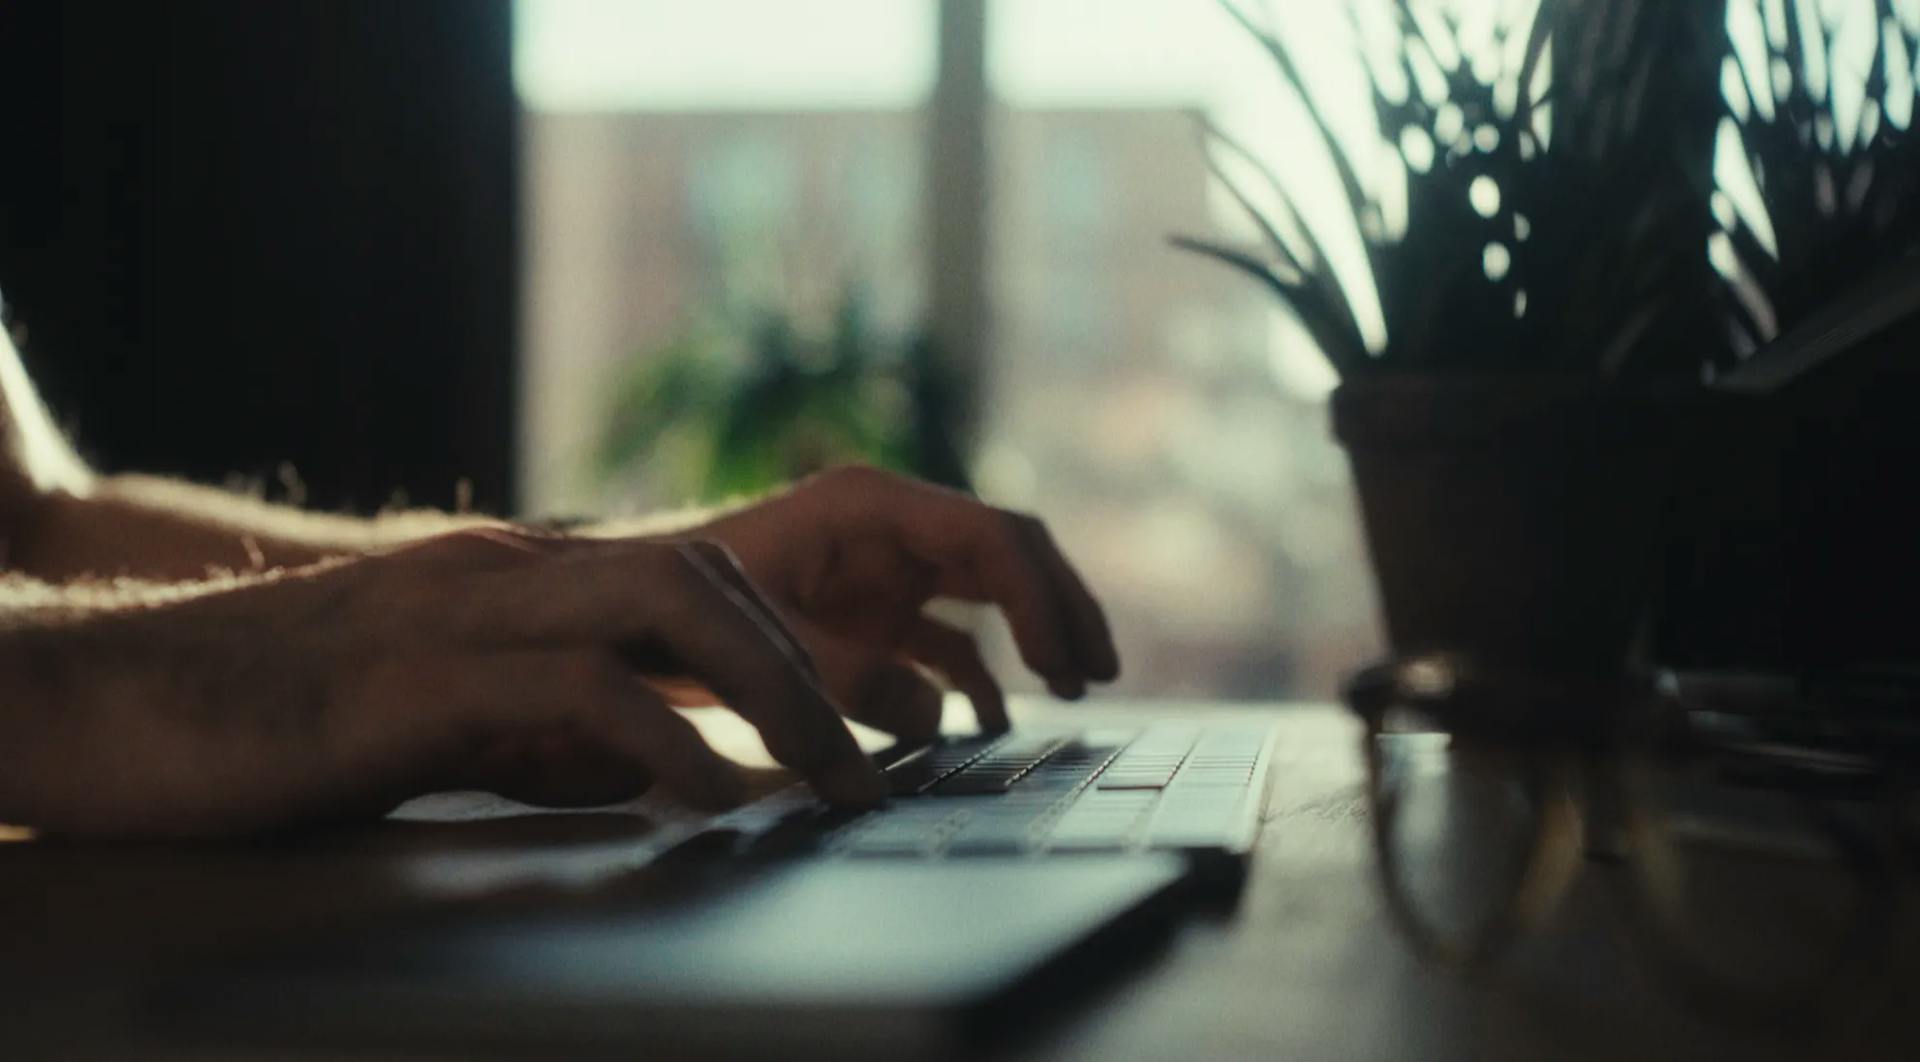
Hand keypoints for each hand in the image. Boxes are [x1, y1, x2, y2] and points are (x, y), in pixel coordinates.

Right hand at [0, 529, 885, 836]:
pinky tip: (706, 798)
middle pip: (711, 578)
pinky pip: (568, 686)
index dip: (798, 645)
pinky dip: (658, 737)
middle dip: (818, 666)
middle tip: (885, 763)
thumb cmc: (264, 721)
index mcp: (518, 584)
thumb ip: (543, 731)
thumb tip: (647, 773)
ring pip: (666, 603)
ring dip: (771, 688)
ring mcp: (458, 610)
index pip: (697, 583)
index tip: (869, 724)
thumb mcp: (440, 721)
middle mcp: (505, 574)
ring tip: (833, 779)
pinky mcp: (405, 674)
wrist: (93, 691)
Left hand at [670, 465, 1119, 742]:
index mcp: (870, 505)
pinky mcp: (868, 611)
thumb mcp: (760, 637)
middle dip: (1060, 607)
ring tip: (1075, 687)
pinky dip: (975, 676)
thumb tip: (939, 722)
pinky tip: (994, 719)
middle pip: (1007, 552)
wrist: (615, 609)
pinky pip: (946, 638)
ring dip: (1034, 633)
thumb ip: (845, 676)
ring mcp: (882, 568)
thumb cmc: (675, 607)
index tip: (1064, 663)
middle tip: (1098, 670)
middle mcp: (888, 527)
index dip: (1040, 596)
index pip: (989, 535)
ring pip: (988, 588)